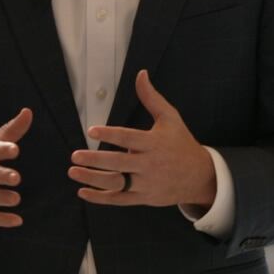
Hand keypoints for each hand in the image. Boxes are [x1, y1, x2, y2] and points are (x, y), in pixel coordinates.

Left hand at [69, 71, 215, 207]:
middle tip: (75, 156)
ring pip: (116, 183)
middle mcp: (149, 164)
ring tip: (74, 172)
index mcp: (154, 143)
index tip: (91, 130)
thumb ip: (151, 98)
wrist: (200, 176)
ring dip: (92, 179)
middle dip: (95, 160)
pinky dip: (100, 198)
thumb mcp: (170, 118)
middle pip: (119, 163)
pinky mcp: (144, 197)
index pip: (128, 138)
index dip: (110, 134)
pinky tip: (83, 191)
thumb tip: (141, 74)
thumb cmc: (181, 143)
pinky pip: (119, 199)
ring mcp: (146, 183)